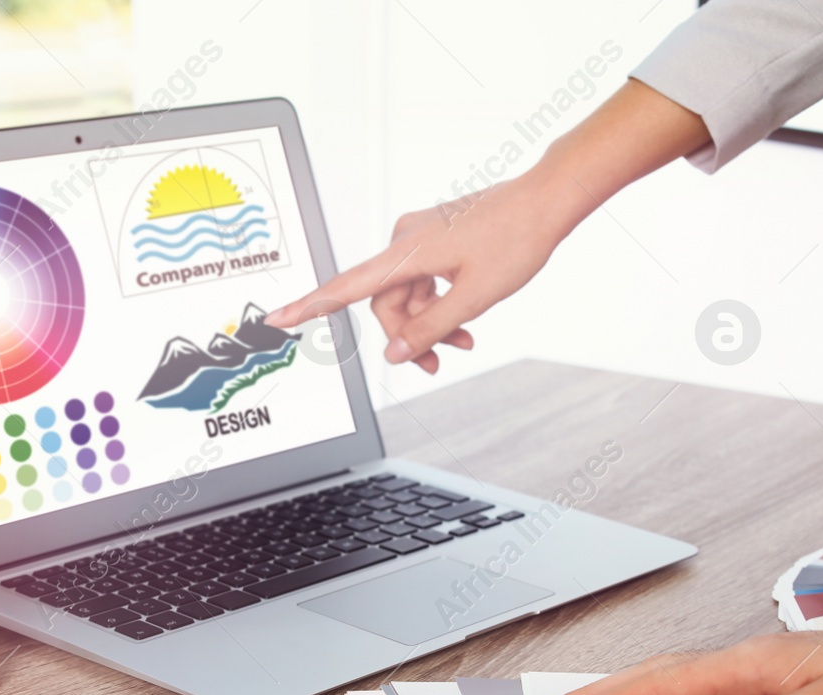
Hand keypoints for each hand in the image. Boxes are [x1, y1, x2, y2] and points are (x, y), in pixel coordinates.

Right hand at [266, 171, 568, 373]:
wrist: (544, 203)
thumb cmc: (515, 240)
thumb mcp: (474, 297)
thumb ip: (431, 329)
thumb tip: (397, 354)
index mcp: (407, 252)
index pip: (346, 286)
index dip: (311, 306)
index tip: (278, 318)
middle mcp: (405, 240)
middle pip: (386, 302)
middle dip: (408, 334)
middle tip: (435, 363)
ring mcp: (420, 238)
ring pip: (407, 295)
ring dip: (429, 323)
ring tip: (463, 343)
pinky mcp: (435, 239)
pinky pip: (423, 281)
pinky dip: (439, 304)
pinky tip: (464, 322)